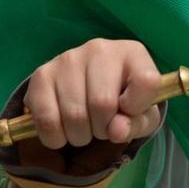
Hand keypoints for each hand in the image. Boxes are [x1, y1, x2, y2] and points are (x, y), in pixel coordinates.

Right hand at [25, 39, 166, 147]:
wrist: (87, 88)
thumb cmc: (121, 100)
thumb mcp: (140, 115)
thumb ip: (136, 124)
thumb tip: (116, 131)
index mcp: (132, 53)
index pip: (147, 82)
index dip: (138, 107)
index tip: (129, 111)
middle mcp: (100, 49)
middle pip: (103, 104)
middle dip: (103, 129)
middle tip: (102, 126)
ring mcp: (67, 59)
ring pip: (74, 116)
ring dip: (80, 136)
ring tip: (84, 127)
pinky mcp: (42, 75)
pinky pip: (47, 120)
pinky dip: (56, 138)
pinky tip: (62, 130)